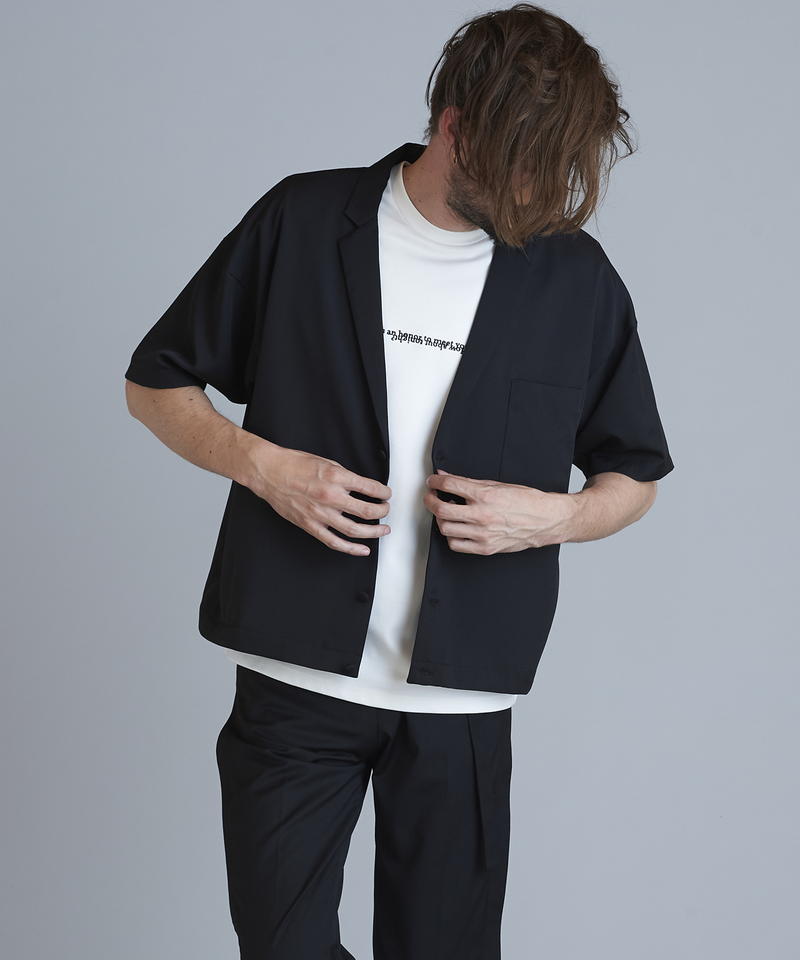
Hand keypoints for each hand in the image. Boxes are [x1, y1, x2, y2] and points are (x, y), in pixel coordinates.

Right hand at [247, 441, 391, 555]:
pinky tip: (363, 549)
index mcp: (336, 477)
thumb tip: (361, 487)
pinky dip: (351, 549)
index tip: (386, 494)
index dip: (384, 493)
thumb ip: (344, 476)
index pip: (371, 488)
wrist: (269, 472)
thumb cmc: (294, 464)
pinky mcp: (311, 525)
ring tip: (383, 530)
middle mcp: (331, 496)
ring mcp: (321, 514)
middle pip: (368, 511)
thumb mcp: (326, 462)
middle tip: (386, 509)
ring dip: (374, 531)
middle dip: (383, 511)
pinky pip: (335, 542)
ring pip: (355, 530)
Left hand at [422, 469, 575, 552]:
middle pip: (441, 510)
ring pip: (445, 528)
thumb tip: (448, 476)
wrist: (545, 520)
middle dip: (430, 500)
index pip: (449, 485)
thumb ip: (469, 482)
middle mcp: (482, 515)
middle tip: (431, 497)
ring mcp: (483, 534)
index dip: (435, 482)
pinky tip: (455, 528)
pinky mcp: (485, 548)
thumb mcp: (497, 485)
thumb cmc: (526, 501)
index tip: (432, 482)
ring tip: (444, 513)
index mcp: (485, 495)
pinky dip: (451, 536)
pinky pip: (456, 545)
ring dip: (440, 519)